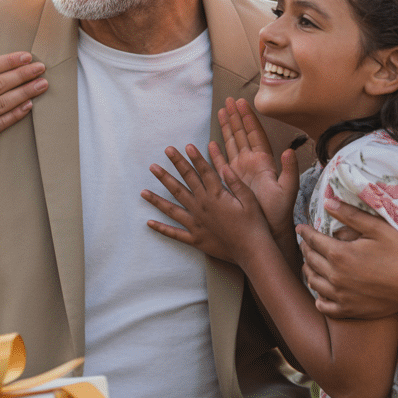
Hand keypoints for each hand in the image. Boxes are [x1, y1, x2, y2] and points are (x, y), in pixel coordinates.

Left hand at [142, 142, 273, 263]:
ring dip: (157, 198)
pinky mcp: (196, 239)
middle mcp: (202, 207)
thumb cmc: (254, 225)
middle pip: (185, 183)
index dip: (194, 158)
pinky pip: (175, 233)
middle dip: (174, 166)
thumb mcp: (249, 200)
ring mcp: (196, 224)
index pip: (203, 171)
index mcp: (216, 196)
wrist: (253, 251)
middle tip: (165, 153)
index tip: (186, 146)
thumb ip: (235, 182)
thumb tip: (224, 166)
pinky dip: (161, 228)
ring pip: (173, 207)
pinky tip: (149, 223)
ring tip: (143, 190)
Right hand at [217, 98, 297, 240]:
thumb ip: (289, 170)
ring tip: (221, 112)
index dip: (248, 118)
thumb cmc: (279, 212)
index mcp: (264, 161)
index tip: (242, 103)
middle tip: (228, 100)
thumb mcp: (287, 190)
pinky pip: (222, 162)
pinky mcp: (232, 181)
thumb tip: (288, 151)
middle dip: (235, 117)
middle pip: (242, 134)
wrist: (268, 230)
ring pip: (232, 144)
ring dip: (226, 128)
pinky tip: (211, 143)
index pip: (255, 134)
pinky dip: (217, 152)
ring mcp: (241, 171)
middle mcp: (252, 163)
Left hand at [297, 198, 397, 319]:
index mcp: (339, 254)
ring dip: (308, 270)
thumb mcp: (377, 228)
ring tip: (310, 263)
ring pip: (313, 282)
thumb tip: (328, 203)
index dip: (305, 232)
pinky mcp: (348, 310)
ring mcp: (340, 296)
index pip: (312, 240)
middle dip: (305, 249)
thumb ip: (350, 215)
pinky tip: (322, 290)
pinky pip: (324, 306)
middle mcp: (335, 276)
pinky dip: (318, 298)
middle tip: (306, 243)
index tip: (301, 228)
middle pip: (310, 260)